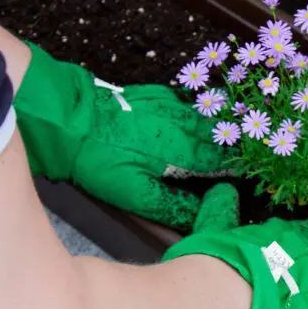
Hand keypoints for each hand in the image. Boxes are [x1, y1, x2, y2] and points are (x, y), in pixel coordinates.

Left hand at [14, 43, 226, 230]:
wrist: (67, 118)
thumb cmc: (101, 161)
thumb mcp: (134, 193)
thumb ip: (172, 204)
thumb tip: (201, 213)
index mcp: (182, 150)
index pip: (218, 163)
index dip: (231, 171)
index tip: (239, 178)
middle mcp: (182, 124)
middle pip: (215, 138)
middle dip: (224, 151)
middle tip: (230, 164)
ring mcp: (168, 105)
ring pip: (201, 120)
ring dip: (210, 133)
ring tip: (214, 145)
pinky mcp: (152, 95)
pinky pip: (182, 106)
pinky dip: (189, 117)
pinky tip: (185, 124)